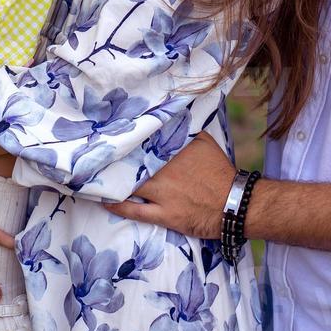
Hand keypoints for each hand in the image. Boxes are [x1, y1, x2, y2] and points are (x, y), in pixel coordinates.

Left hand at [105, 132, 235, 237]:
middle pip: (131, 164)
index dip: (125, 141)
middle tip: (94, 157)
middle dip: (113, 161)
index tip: (108, 136)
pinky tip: (103, 201)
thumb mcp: (205, 142)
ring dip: (112, 182)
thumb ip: (185, 130)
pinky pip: (135, 211)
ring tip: (94, 177)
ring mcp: (163, 193)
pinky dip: (118, 206)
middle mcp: (165, 170)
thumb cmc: (220, 173)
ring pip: (129, 186)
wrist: (236, 204)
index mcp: (173, 151)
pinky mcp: (165, 214)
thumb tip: (172, 116)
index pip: (142, 142)